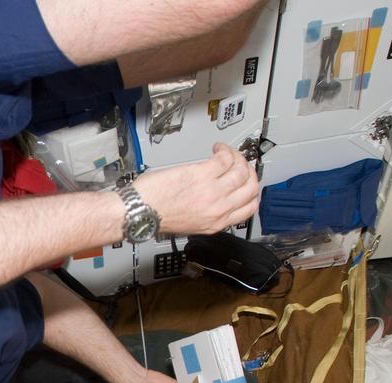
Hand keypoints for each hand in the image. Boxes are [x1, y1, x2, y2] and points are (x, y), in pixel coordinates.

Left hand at [134, 143, 259, 235]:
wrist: (139, 212)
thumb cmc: (156, 217)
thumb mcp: (190, 225)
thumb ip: (208, 214)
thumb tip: (217, 200)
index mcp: (216, 223)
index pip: (249, 208)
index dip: (252, 192)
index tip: (247, 183)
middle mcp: (218, 209)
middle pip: (250, 188)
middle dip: (249, 172)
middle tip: (240, 164)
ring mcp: (212, 191)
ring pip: (241, 170)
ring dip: (237, 158)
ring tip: (226, 153)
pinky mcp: (202, 174)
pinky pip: (225, 158)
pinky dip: (224, 150)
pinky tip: (217, 148)